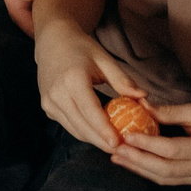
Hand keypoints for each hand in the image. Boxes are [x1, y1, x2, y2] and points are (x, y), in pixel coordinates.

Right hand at [33, 22, 147, 152]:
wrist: (53, 41)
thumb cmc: (81, 48)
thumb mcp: (104, 59)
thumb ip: (123, 81)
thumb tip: (143, 97)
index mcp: (73, 80)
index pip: (90, 111)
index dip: (104, 130)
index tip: (119, 143)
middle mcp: (57, 94)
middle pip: (82, 126)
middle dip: (102, 142)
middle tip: (123, 150)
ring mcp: (49, 103)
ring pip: (75, 130)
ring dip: (94, 140)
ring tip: (114, 145)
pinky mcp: (48, 108)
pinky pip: (69, 125)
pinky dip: (85, 132)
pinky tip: (100, 134)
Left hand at [110, 101, 190, 186]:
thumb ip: (169, 112)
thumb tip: (140, 107)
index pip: (170, 149)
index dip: (146, 143)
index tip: (125, 134)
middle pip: (164, 170)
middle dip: (137, 160)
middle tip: (115, 149)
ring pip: (164, 179)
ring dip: (139, 169)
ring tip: (118, 157)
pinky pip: (169, 180)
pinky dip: (150, 172)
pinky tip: (134, 163)